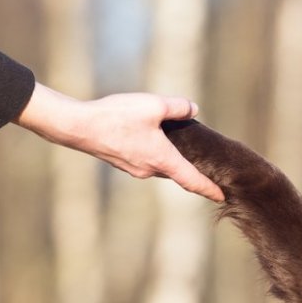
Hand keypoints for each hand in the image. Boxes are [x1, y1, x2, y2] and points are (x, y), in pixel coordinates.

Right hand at [13, 82, 224, 201]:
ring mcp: (134, 168)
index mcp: (163, 159)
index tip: (223, 197)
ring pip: (161, 166)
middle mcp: (150, 169)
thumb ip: (178, 107)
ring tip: (184, 148)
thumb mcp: (153, 105)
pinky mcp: (122, 162)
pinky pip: (147, 160)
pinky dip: (157, 154)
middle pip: (178, 173)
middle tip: (210, 167)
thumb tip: (193, 109)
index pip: (192, 180)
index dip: (210, 189)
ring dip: (173, 160)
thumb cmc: (117, 117)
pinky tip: (155, 139)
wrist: (78, 127)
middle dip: (193, 171)